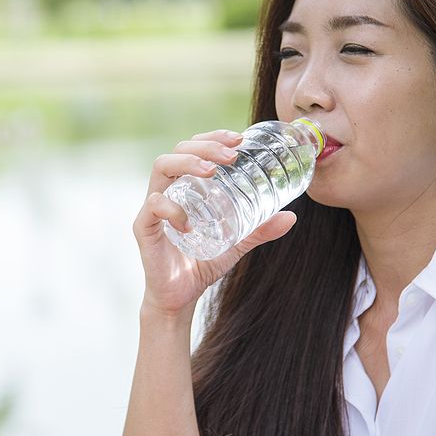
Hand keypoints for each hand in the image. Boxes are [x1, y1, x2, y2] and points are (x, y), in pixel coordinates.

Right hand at [132, 129, 296, 321]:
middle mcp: (167, 189)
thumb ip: (259, 229)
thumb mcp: (237, 243)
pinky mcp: (144, 226)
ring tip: (211, 171)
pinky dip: (172, 209)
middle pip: (178, 150)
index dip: (213, 137)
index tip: (238, 138)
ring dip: (188, 162)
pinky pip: (153, 206)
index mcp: (185, 186)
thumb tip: (291, 217)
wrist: (180, 297)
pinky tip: (189, 222)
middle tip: (231, 155)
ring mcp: (153, 206)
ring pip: (161, 167)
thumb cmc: (202, 264)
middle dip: (205, 146)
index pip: (194, 148)